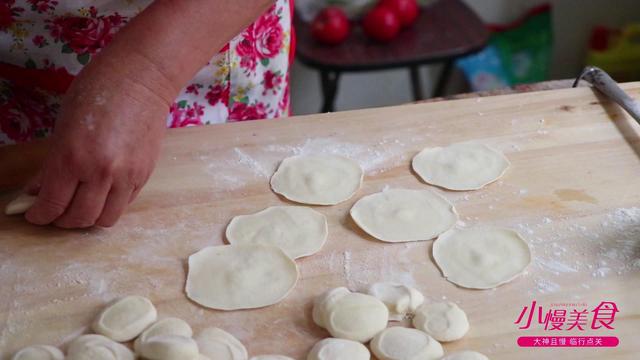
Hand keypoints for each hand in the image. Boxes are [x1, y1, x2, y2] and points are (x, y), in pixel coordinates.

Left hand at [25, 61, 169, 227]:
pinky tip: (102, 191)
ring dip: (89, 218)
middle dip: (62, 220)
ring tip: (81, 206)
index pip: (52, 204)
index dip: (39, 215)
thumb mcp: (63, 126)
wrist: (142, 79)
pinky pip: (124, 204)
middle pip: (79, 218)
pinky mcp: (145, 174)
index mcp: (72, 157)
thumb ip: (52, 163)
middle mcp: (100, 172)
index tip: (34, 215)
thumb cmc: (98, 91)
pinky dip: (110, 204)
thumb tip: (40, 190)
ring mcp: (127, 176)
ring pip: (105, 219)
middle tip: (55, 212)